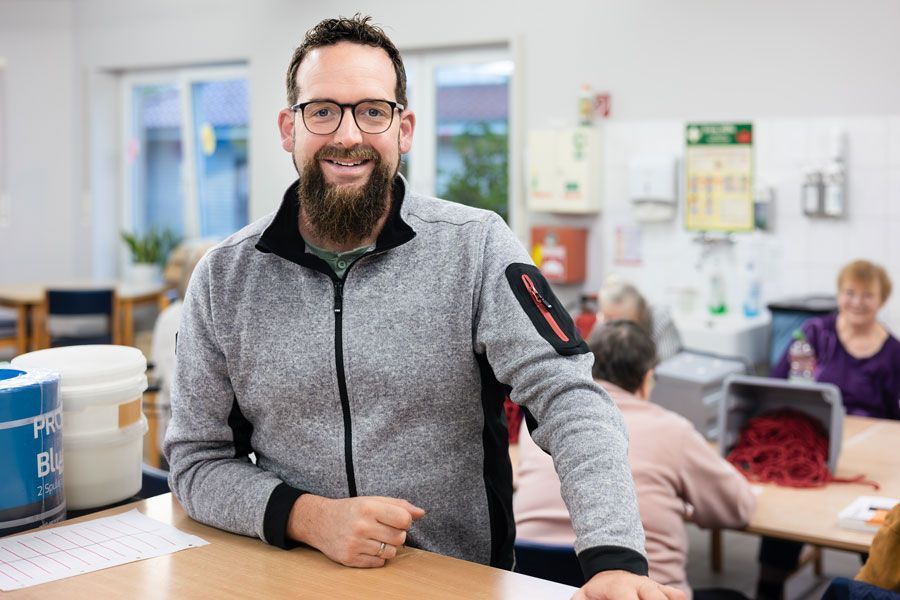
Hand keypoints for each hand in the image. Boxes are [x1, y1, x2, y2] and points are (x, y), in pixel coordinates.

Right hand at [287, 495, 424, 567]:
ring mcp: (355, 544)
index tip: (398, 520)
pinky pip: (378, 563)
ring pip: (391, 553)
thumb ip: (399, 505)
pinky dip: (377, 557)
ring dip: (388, 547)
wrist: (320, 522)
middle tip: (385, 530)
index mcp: (369, 507)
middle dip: (397, 535)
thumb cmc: (351, 510)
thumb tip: (422, 513)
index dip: (405, 521)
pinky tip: (368, 547)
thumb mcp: (373, 500)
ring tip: (376, 538)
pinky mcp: (350, 559)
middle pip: (400, 538)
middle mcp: (361, 526)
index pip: (404, 519)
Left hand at [572, 571, 685, 599]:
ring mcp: (654, 587)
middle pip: (654, 596)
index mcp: (619, 586)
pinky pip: (678, 596)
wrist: (612, 569)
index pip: (627, 599)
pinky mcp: (665, 591)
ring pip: (671, 596)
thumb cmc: (599, 590)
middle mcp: (640, 584)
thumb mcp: (584, 595)